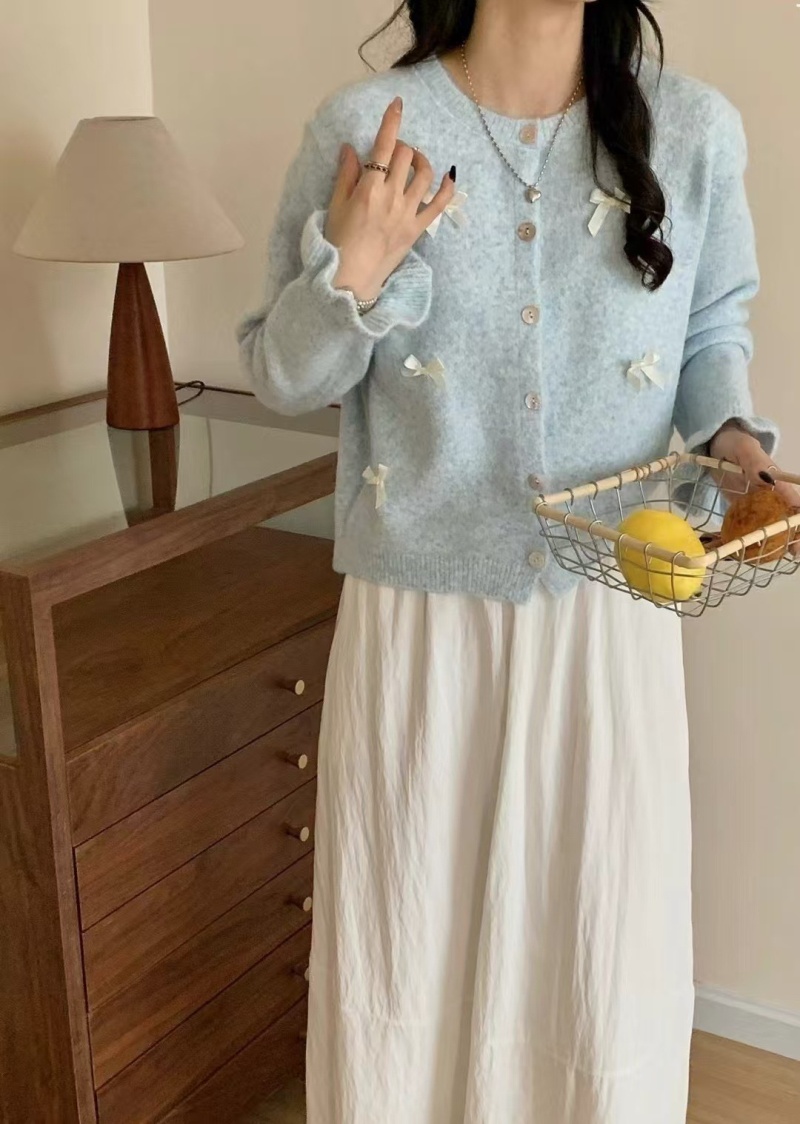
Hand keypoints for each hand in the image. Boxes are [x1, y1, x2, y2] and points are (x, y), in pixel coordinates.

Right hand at [326, 96, 456, 300]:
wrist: (351, 278)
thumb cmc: (338, 242)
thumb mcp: (336, 205)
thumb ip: (346, 175)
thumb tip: (351, 149)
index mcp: (369, 189)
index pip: (384, 147)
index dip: (392, 122)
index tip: (397, 105)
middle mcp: (392, 196)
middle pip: (406, 155)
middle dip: (401, 146)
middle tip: (393, 153)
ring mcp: (408, 213)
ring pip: (425, 174)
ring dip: (420, 160)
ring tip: (413, 162)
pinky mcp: (417, 228)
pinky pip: (439, 204)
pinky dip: (447, 188)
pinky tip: (447, 178)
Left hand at [710, 421, 799, 553]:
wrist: (716, 444)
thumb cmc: (732, 443)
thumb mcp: (743, 448)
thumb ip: (753, 461)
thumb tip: (767, 478)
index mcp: (775, 480)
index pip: (793, 501)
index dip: (798, 519)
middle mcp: (770, 493)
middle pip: (787, 515)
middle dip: (794, 534)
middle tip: (794, 553)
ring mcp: (757, 501)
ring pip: (772, 522)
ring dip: (776, 538)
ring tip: (775, 557)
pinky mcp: (744, 506)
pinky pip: (752, 522)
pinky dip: (753, 536)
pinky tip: (750, 551)